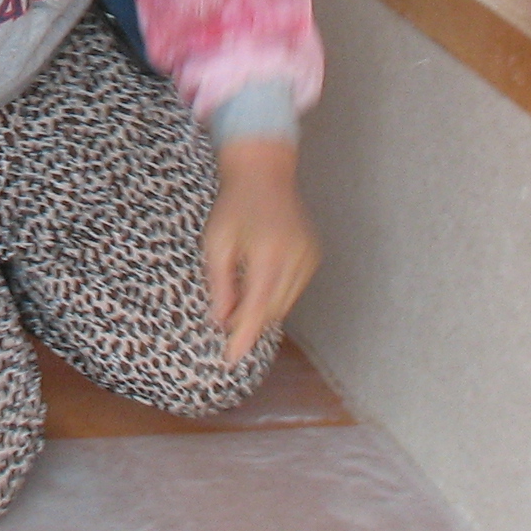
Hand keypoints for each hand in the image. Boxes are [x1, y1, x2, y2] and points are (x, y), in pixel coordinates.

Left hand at [201, 134, 318, 364]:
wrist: (263, 172)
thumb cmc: (234, 205)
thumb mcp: (216, 243)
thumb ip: (220, 284)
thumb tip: (222, 320)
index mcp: (269, 254)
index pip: (257, 308)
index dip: (244, 336)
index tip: (231, 357)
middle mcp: (295, 258)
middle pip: (272, 309)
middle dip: (250, 321)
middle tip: (227, 320)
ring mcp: (309, 256)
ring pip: (284, 302)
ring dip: (263, 307)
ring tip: (241, 293)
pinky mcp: (314, 254)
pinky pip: (293, 287)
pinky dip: (275, 291)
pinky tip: (260, 276)